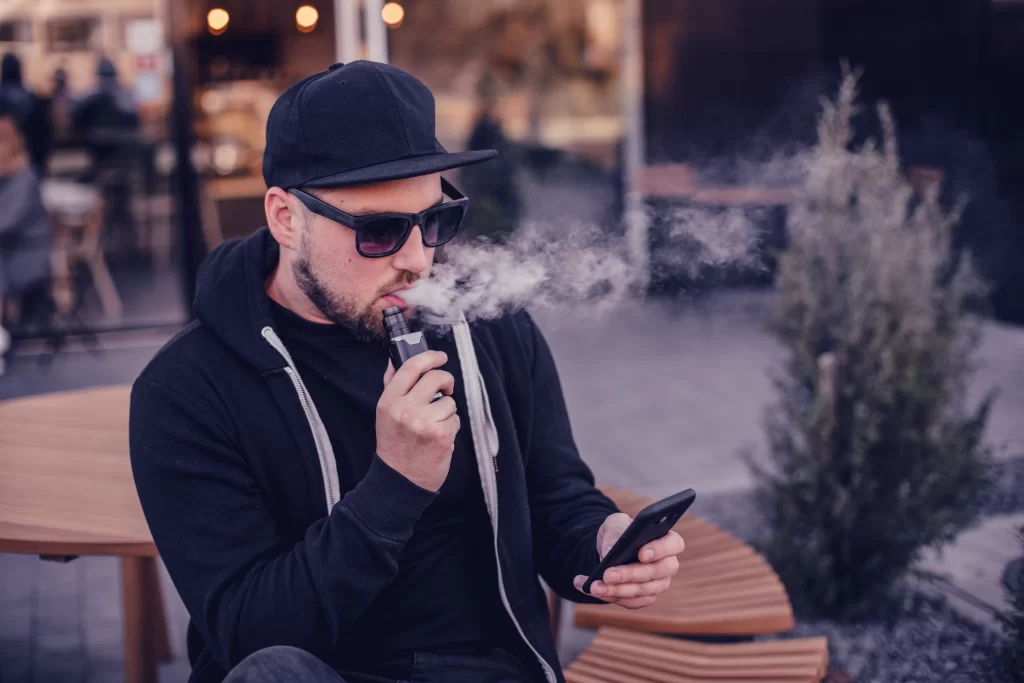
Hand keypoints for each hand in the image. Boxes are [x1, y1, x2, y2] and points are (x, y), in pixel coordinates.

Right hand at [376, 351, 459, 491]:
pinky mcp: (441, 435)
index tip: (440, 357)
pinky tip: (439, 437)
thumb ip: (392, 386)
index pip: (411, 367)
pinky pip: (455, 419)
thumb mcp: (385, 414)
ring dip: (447, 411)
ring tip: (434, 424)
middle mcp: (405, 409)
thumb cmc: (394, 445)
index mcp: (389, 401)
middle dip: (446, 381)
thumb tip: (395, 359)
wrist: (400, 480)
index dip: (430, 357)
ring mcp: (424, 422)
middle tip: (446, 388)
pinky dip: (451, 426)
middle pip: (436, 378)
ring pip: (449, 401)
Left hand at [573, 512, 684, 608]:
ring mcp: (659, 584)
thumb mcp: (614, 524)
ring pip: (642, 591)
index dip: (660, 550)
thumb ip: (614, 533)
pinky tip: (592, 589)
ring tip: (594, 586)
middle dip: (630, 575)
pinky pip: (631, 602)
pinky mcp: (645, 598)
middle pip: (656, 573)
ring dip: (616, 590)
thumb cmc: (619, 532)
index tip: (642, 553)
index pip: (674, 545)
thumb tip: (610, 553)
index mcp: (668, 540)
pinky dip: (611, 597)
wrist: (610, 548)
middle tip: (607, 575)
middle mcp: (668, 564)